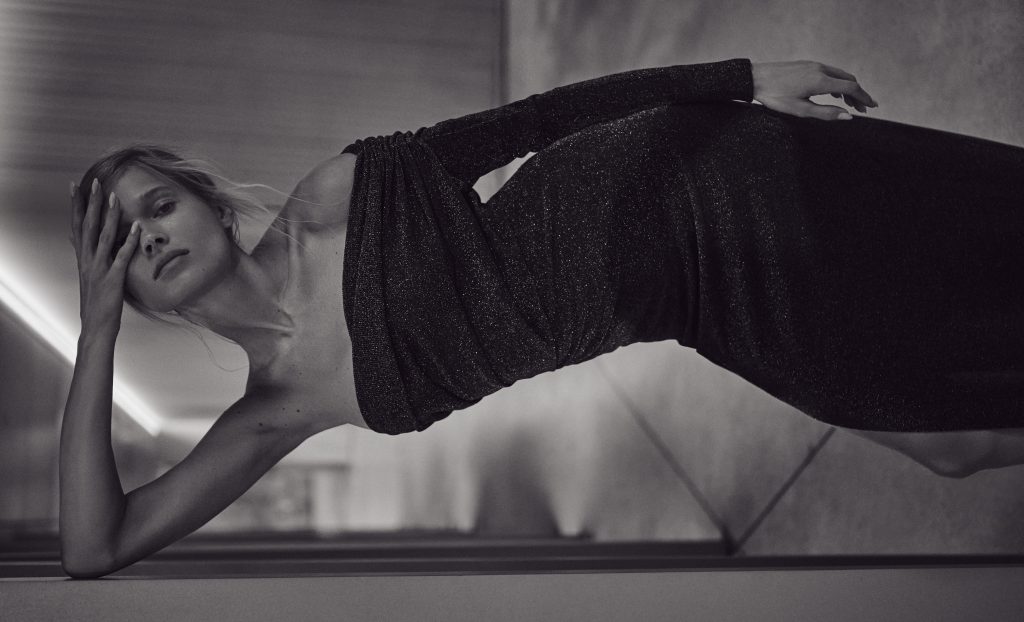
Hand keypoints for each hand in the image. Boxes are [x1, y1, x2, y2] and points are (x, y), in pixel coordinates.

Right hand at [70, 178, 140, 334]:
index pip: (77, 226)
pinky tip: (136, 227)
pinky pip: (121, 256)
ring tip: (114, 197)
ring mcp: (99, 269)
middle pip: (88, 226)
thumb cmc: (95, 302)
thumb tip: (74, 237)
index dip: (77, 205)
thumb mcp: (87, 275)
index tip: (76, 186)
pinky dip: (129, 241)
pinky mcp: (113, 279)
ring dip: (110, 216)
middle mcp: (87, 260)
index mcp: (82, 258)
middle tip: (94, 182)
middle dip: (91, 203)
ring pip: (104, 237)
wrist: (96, 327)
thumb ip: (83, 255)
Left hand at [751, 60, 877, 120]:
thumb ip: (826, 113)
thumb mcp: (800, 110)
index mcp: (821, 81)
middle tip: (862, 109)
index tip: (872, 106)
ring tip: (849, 103)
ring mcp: (813, 65)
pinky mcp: (806, 64)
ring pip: (839, 75)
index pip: (851, 87)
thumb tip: (848, 117)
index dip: (864, 97)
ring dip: (848, 89)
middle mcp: (820, 69)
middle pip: (848, 80)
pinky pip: (829, 72)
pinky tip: (834, 93)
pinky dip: (837, 82)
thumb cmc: (775, 96)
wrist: (755, 78)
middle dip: (858, 94)